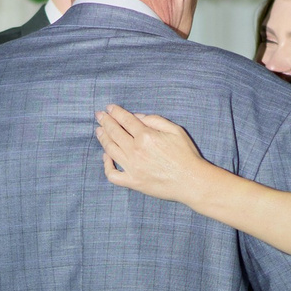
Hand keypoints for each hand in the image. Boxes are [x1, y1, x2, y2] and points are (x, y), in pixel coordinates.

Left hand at [96, 105, 215, 206]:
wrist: (191, 181)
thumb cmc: (186, 155)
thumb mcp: (175, 130)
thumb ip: (155, 120)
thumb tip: (137, 117)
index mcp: (146, 136)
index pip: (125, 120)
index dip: (115, 112)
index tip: (109, 108)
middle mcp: (135, 150)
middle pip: (114, 132)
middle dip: (105, 121)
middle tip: (99, 116)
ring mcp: (132, 167)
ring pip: (110, 149)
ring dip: (103, 138)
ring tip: (99, 131)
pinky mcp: (133, 182)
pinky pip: (112, 174)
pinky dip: (106, 165)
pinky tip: (106, 156)